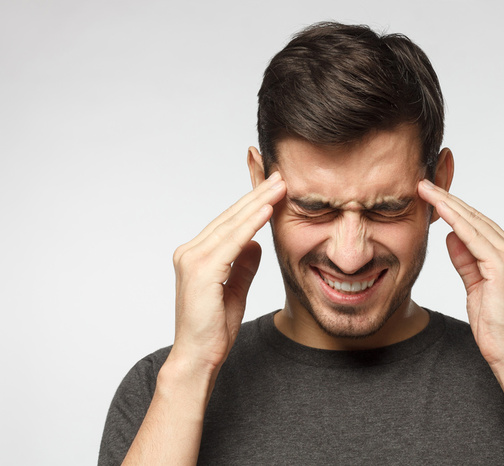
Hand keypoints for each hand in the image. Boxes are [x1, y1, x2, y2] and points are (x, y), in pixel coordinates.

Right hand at [169, 171, 285, 373]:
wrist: (198, 357)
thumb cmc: (213, 329)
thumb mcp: (235, 291)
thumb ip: (243, 265)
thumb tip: (255, 243)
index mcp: (196, 255)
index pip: (229, 223)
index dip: (252, 204)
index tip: (273, 188)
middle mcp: (190, 252)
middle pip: (229, 217)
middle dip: (257, 195)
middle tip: (279, 176)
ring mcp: (192, 260)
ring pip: (232, 224)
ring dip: (258, 202)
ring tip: (279, 185)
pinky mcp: (201, 271)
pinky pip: (232, 242)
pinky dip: (250, 224)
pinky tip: (267, 210)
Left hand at [418, 179, 503, 369]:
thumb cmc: (493, 321)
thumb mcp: (474, 285)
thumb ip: (465, 259)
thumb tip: (451, 235)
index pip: (478, 224)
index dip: (454, 208)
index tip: (432, 194)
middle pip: (476, 218)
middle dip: (448, 199)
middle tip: (424, 183)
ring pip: (474, 222)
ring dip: (448, 204)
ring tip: (426, 190)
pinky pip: (473, 237)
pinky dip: (455, 221)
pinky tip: (439, 209)